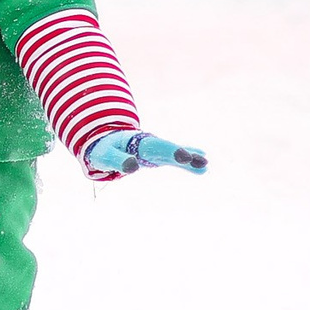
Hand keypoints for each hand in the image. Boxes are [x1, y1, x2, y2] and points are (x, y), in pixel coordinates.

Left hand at [83, 130, 208, 176]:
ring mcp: (156, 150)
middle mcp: (151, 144)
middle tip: (202, 161)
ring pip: (175, 154)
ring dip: (190, 159)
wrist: (107, 142)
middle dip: (185, 155)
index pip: (156, 147)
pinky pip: (175, 160)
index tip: (184, 157)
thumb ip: (117, 160)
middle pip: (170, 149)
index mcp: (137, 142)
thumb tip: (132, 167)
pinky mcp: (159, 157)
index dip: (171, 151)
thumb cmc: (104, 149)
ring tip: (205, 166)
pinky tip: (203, 168)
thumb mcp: (106, 156)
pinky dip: (188, 163)